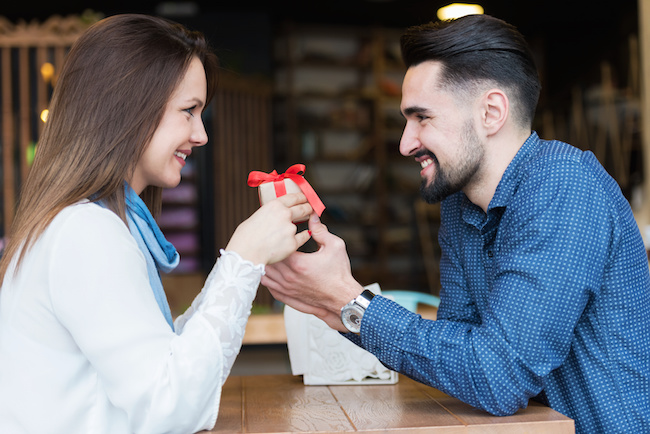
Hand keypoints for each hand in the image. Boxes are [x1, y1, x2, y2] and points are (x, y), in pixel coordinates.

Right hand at [226, 193, 311, 264]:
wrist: (246, 253)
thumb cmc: (245, 237)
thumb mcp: (256, 216)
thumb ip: (269, 214)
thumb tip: (274, 216)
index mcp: (274, 205)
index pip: (294, 197)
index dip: (302, 197)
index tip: (305, 198)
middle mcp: (285, 214)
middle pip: (304, 208)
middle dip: (308, 208)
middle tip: (309, 210)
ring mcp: (290, 229)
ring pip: (302, 225)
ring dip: (299, 226)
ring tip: (290, 231)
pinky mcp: (293, 243)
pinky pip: (303, 238)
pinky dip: (303, 237)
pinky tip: (301, 237)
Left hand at [262, 213, 363, 330]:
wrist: (342, 298)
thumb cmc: (339, 274)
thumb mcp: (334, 246)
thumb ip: (320, 231)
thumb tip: (312, 217)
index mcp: (298, 263)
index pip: (277, 247)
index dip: (277, 238)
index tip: (280, 232)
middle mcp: (289, 277)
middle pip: (268, 260)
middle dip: (270, 249)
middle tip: (271, 240)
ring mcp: (286, 288)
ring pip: (265, 274)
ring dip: (266, 264)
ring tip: (269, 255)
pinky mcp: (287, 296)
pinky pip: (269, 287)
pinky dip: (267, 278)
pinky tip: (271, 271)